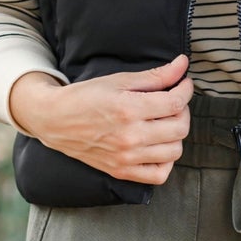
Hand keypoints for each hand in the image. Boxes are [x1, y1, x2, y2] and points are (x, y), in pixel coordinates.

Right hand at [9, 53, 193, 184]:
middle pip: (180, 128)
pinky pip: (159, 175)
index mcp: (128, 109)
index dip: (186, 90)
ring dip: (177, 135)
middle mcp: (129, 136)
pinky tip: (159, 146)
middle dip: (183, 111)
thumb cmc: (86, 96)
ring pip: (175, 151)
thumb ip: (155, 75)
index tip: (183, 84)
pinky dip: (166, 161)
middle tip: (173, 102)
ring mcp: (126, 158)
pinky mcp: (121, 172)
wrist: (55, 120)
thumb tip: (183, 65)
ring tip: (165, 123)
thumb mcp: (119, 80)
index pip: (175, 103)